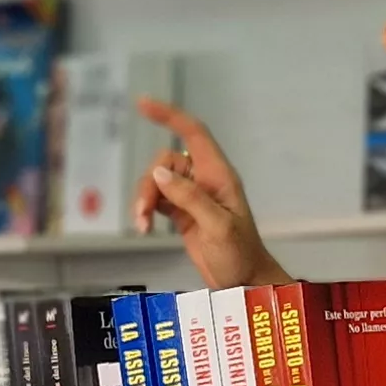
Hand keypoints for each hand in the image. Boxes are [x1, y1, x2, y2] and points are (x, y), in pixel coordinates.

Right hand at [127, 98, 283, 289]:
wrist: (244, 281)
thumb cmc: (238, 254)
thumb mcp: (217, 226)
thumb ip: (189, 198)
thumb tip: (159, 173)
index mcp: (218, 175)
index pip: (193, 133)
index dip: (170, 115)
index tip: (143, 104)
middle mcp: (204, 180)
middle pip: (166, 163)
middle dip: (148, 184)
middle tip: (142, 214)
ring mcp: (192, 196)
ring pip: (158, 182)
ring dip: (144, 200)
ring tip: (141, 226)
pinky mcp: (182, 213)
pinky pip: (157, 199)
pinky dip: (146, 210)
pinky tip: (144, 227)